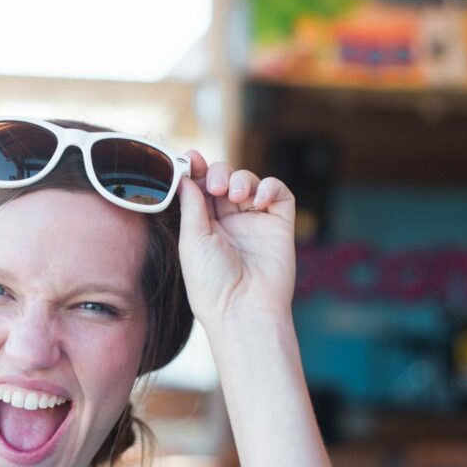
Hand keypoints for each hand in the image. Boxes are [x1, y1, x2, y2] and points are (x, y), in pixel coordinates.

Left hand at [177, 151, 296, 329]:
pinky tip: (258, 199)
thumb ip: (191, 205)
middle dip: (218, 173)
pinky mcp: (280, 225)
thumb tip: (185, 177)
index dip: (196, 171)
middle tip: (216, 185)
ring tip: (235, 194)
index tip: (190, 158)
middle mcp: (230, 224)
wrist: (243, 309)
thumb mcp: (192, 240)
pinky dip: (269, 187)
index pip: (201, 190)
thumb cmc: (211, 282)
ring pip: (250, 182)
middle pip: (224, 181)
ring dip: (241, 179)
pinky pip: (279, 193)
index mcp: (204, 228)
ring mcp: (256, 223)